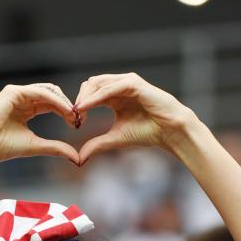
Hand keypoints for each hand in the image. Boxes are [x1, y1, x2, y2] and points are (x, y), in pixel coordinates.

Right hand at [0, 83, 78, 169]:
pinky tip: (65, 111)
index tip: (77, 124)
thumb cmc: (4, 148)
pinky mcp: (13, 92)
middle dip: (67, 106)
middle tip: (78, 120)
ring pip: (48, 91)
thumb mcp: (36, 146)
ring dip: (63, 103)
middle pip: (53, 95)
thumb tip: (76, 157)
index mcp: (27, 109)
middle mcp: (23, 99)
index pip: (52, 104)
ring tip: (73, 116)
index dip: (66, 112)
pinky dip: (55, 101)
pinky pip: (40, 92)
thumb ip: (55, 148)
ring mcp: (18, 93)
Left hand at [74, 72, 197, 164]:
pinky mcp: (133, 83)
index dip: (79, 105)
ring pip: (98, 83)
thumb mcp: (115, 139)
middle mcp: (118, 86)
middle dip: (79, 99)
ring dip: (85, 97)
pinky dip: (97, 97)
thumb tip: (79, 158)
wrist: (168, 131)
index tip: (73, 122)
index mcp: (113, 96)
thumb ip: (97, 144)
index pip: (89, 93)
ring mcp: (126, 82)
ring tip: (77, 112)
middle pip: (90, 84)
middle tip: (73, 116)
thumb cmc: (146, 133)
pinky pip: (110, 87)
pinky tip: (87, 107)